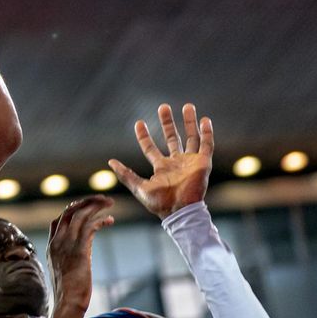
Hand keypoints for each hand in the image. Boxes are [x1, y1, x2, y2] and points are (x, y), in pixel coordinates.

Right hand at [47, 195, 114, 317]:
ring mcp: (67, 245)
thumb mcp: (63, 272)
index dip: (73, 210)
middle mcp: (57, 242)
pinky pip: (89, 226)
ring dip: (96, 205)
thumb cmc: (68, 294)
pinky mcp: (79, 251)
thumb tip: (79, 257)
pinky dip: (100, 220)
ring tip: (109, 202)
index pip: (59, 220)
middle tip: (102, 199)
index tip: (87, 209)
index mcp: (51, 246)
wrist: (67, 305)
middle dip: (86, 202)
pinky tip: (110, 221)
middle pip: (69, 211)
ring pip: (80, 214)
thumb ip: (67, 259)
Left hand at [109, 103, 213, 219]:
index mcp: (162, 168)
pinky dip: (206, 133)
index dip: (144, 136)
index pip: (151, 148)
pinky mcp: (203, 163)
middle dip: (167, 123)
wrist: (180, 211)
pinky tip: (204, 120)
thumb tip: (110, 162)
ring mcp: (190, 162)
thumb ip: (126, 175)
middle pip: (172, 138)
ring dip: (189, 122)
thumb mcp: (139, 188)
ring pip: (191, 137)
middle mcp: (176, 163)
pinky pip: (206, 145)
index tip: (139, 123)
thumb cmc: (160, 203)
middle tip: (163, 107)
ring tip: (187, 106)